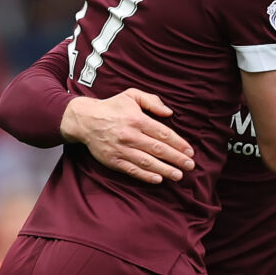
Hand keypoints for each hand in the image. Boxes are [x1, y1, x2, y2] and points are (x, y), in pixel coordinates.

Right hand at [61, 89, 194, 183]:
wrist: (84, 120)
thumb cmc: (112, 107)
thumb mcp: (132, 95)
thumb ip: (152, 101)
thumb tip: (169, 113)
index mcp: (137, 119)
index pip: (163, 133)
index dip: (178, 143)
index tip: (190, 151)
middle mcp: (130, 135)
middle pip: (158, 149)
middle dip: (176, 158)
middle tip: (190, 165)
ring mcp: (121, 149)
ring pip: (147, 162)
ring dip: (165, 170)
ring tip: (179, 175)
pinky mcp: (113, 160)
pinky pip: (132, 170)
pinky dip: (145, 176)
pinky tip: (158, 179)